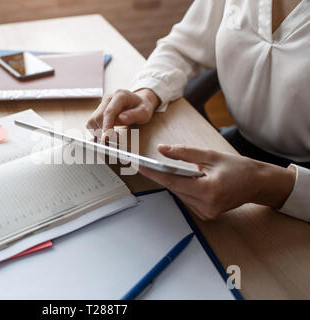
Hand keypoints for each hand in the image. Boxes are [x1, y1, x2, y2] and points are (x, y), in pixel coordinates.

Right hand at [86, 88, 160, 140]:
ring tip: (115, 135)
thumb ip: (134, 115)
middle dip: (104, 131)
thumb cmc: (142, 107)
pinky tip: (108, 132)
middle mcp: (108, 98)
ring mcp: (101, 104)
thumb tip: (121, 118)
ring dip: (100, 132)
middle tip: (117, 139)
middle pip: (98, 117)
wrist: (138, 102)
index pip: (109, 112)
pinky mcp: (97, 110)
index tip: (107, 138)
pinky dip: (98, 131)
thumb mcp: (144, 111)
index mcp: (120, 95)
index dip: (107, 126)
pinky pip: (91, 124)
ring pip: (92, 121)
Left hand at [138, 144, 295, 219]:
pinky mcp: (206, 215)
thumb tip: (161, 149)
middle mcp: (207, 206)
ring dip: (173, 182)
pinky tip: (185, 180)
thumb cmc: (238, 168)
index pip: (173, 182)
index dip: (153, 173)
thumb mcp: (210, 155)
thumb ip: (184, 153)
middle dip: (161, 176)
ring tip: (163, 170)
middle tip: (145, 164)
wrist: (257, 184)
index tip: (138, 165)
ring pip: (179, 195)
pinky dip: (183, 189)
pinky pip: (187, 200)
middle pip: (174, 189)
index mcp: (209, 190)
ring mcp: (206, 213)